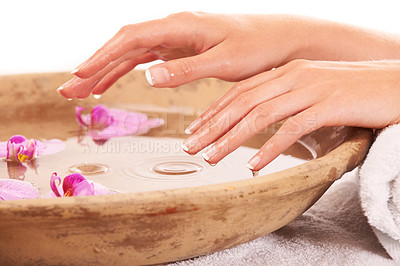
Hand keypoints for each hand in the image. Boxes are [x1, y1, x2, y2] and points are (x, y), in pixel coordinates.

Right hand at [59, 12, 306, 97]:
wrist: (277, 42)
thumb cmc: (257, 48)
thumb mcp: (223, 62)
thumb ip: (186, 69)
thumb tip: (148, 75)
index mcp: (180, 26)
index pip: (130, 39)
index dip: (102, 56)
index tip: (80, 74)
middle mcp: (173, 28)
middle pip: (122, 46)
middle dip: (93, 67)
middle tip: (67, 90)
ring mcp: (175, 38)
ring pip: (130, 53)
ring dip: (104, 71)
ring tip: (81, 91)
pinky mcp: (180, 49)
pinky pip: (145, 59)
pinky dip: (125, 71)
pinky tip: (112, 82)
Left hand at [182, 59, 399, 169]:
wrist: (396, 83)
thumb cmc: (353, 91)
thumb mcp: (311, 90)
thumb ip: (285, 100)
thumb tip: (261, 121)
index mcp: (286, 72)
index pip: (239, 91)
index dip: (213, 110)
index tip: (195, 129)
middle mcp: (293, 77)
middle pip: (241, 103)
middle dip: (212, 127)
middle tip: (191, 146)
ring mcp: (311, 89)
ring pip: (260, 115)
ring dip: (231, 139)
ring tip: (212, 158)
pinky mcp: (329, 105)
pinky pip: (292, 128)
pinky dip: (270, 148)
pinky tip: (254, 165)